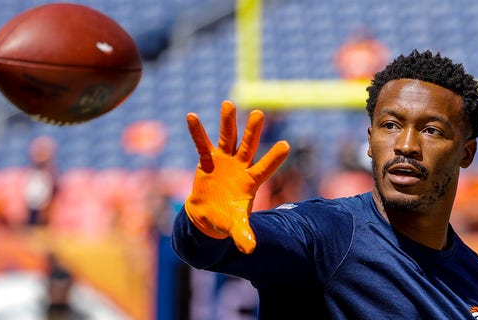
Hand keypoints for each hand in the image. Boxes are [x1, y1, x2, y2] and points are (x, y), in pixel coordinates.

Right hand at [184, 100, 289, 253]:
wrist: (208, 216)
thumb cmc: (226, 219)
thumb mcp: (235, 227)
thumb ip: (243, 235)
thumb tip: (249, 249)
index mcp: (250, 182)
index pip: (265, 168)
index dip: (274, 158)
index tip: (286, 144)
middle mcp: (240, 167)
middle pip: (247, 146)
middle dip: (252, 131)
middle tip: (259, 113)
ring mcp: (224, 162)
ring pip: (227, 138)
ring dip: (227, 122)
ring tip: (228, 103)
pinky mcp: (207, 161)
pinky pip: (202, 144)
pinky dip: (197, 132)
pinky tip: (191, 116)